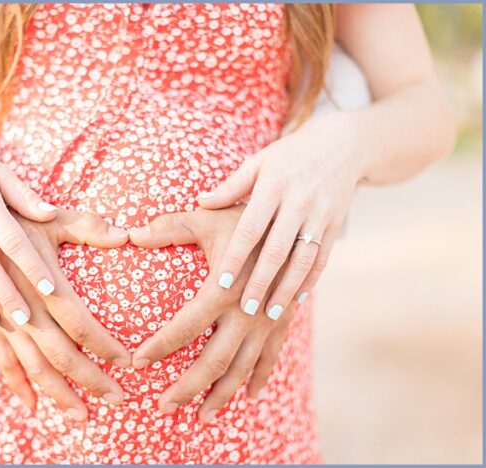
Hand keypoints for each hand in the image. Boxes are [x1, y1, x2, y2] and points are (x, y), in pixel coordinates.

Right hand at [0, 208, 131, 419]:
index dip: (104, 345)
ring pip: (32, 365)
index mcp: (40, 280)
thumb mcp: (47, 214)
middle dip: (90, 379)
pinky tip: (31, 404)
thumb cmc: (9, 213)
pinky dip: (15, 383)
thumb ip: (86, 225)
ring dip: (57, 392)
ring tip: (81, 415)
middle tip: (119, 399)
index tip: (128, 362)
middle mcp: (21, 305)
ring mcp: (0, 317)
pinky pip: (0, 359)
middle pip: (60, 353)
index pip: (79, 322)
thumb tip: (124, 236)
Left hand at [129, 205, 296, 421]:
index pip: (185, 327)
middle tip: (162, 408)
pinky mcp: (284, 321)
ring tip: (201, 418)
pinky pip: (272, 357)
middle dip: (187, 388)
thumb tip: (131, 234)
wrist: (299, 218)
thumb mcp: (207, 218)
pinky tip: (249, 398)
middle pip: (213, 361)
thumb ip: (169, 227)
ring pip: (242, 368)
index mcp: (223, 289)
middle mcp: (247, 311)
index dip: (160, 347)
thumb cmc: (246, 216)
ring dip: (221, 395)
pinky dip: (260, 379)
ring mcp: (268, 320)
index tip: (136, 364)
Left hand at [197, 119, 360, 317]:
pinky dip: (309, 281)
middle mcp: (299, 203)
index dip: (236, 256)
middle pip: (277, 250)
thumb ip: (231, 186)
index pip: (251, 228)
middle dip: (261, 282)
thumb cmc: (289, 156)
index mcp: (274, 186)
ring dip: (286, 289)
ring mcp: (321, 216)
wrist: (344, 145)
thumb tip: (201, 202)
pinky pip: (322, 258)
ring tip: (270, 313)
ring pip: (302, 260)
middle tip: (245, 309)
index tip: (222, 282)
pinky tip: (296, 300)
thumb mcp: (259, 162)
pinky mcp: (336, 225)